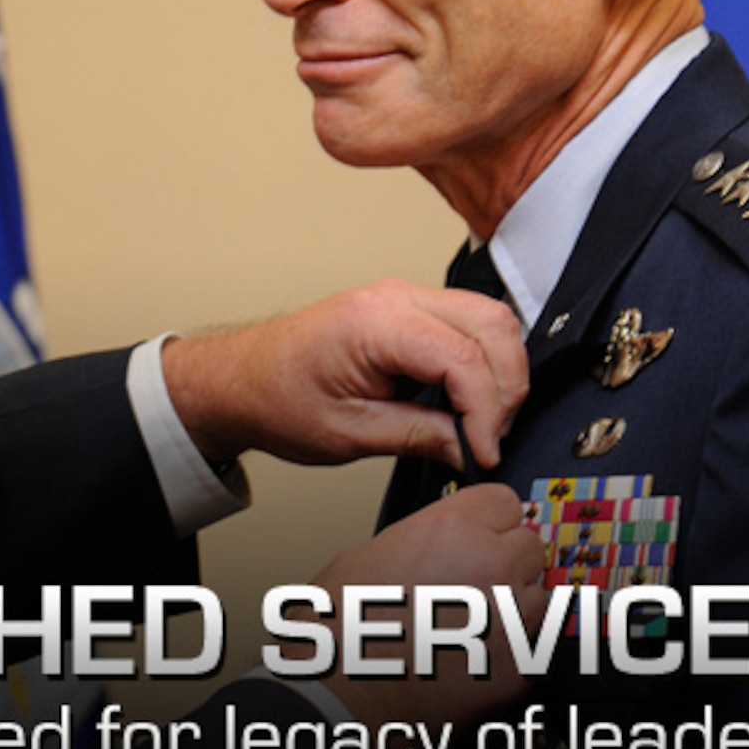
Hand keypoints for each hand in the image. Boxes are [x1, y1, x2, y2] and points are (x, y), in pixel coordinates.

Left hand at [160, 279, 523, 471]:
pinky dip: (483, 359)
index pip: (462, 358)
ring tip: (482, 422)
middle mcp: (395, 296)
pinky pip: (468, 321)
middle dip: (506, 385)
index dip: (486, 411)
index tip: (483, 451)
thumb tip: (472, 448)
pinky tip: (470, 399)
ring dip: (500, 370)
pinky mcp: (408, 308)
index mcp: (375, 323)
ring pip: (489, 316)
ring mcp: (403, 296)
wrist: (242, 379)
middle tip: (489, 437)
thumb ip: (420, 437)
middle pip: (492, 323)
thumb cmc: (277, 399)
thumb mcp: (350, 434)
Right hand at [313, 483, 548, 733]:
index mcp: (451, 529)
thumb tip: (443, 545)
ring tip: (473, 628)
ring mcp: (510, 618)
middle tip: (476, 585)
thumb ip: (423, 540)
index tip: (485, 535)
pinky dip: (512, 654)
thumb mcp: (370, 554)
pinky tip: (474, 660)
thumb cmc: (341, 631)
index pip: (505, 503)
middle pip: (530, 547)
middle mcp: (489, 565)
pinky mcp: (522, 668)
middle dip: (507, 563)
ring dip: (515, 608)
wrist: (340, 696)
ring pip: (539, 598)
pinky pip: (534, 647)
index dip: (490, 522)